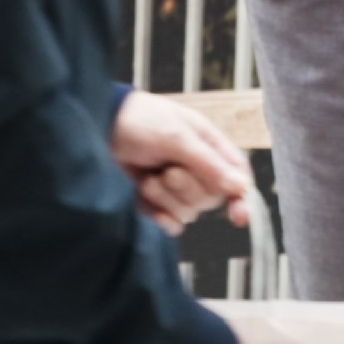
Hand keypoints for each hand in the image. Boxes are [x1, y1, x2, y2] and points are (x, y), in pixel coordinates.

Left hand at [111, 91, 252, 235]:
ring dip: (165, 198)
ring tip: (147, 177)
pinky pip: (168, 222)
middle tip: (167, 170)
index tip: (238, 218)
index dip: (241, 198)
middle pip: (211, 199)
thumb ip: (209, 163)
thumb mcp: (178, 137)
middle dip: (187, 189)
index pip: (237, 177)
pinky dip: (156, 214)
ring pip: (188, 211)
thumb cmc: (142, 121)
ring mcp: (177, 187)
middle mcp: (198, 169)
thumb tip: (241, 187)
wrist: (102, 126)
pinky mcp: (156, 201)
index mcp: (211, 148)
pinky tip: (145, 199)